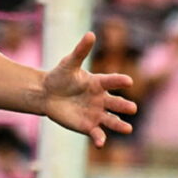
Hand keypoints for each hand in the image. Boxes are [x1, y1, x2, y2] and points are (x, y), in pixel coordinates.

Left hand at [41, 32, 136, 147]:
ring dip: (120, 125)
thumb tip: (91, 34)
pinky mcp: (88, 126)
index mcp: (99, 83)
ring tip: (128, 129)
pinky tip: (100, 142)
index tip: (128, 81)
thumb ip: (81, 51)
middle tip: (132, 108)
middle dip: (124, 106)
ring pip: (111, 120)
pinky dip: (99, 138)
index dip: (119, 81)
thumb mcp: (69, 64)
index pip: (111, 82)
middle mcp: (101, 99)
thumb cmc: (60, 76)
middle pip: (116, 103)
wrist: (46, 94)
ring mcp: (96, 113)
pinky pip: (97, 133)